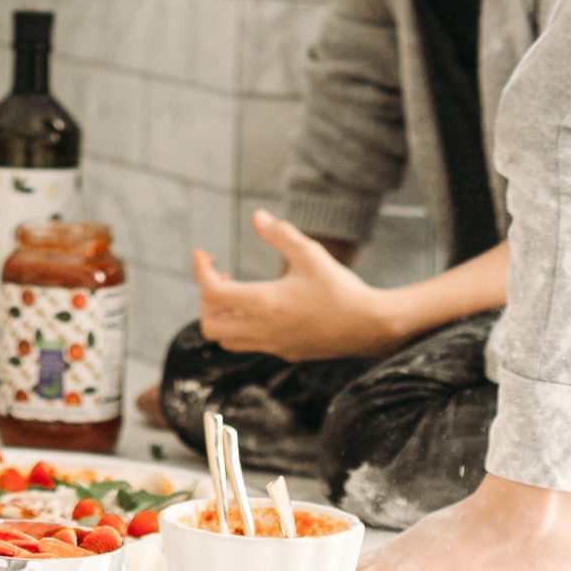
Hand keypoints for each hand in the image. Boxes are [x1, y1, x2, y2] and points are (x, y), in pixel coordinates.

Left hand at [194, 213, 403, 360]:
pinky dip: (241, 325)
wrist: (370, 327)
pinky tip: (261, 305)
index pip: (212, 293)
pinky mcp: (285, 353)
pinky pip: (249, 344)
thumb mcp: (310, 253)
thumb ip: (280, 234)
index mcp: (264, 303)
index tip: (202, 253)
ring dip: (222, 314)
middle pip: (209, 325)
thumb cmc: (340, 287)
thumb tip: (257, 217)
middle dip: (206, 298)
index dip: (201, 271)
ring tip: (237, 288)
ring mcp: (273, 346)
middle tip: (221, 274)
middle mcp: (263, 330)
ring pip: (227, 339)